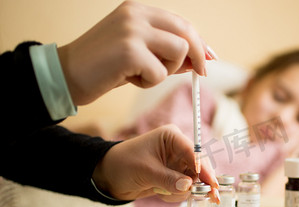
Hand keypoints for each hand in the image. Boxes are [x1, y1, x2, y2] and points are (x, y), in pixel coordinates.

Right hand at [57, 0, 215, 105]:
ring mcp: (132, 30)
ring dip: (167, 70)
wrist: (67, 75)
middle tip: (201, 73)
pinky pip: (160, 72)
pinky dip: (149, 82)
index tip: (209, 58)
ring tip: (143, 74)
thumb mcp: (138, 53)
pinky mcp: (129, 50)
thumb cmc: (104, 66)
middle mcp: (136, 14)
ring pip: (178, 50)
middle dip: (198, 55)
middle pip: (186, 32)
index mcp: (138, 10)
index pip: (180, 23)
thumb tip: (198, 60)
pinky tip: (129, 79)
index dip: (199, 42)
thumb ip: (165, 51)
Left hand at [92, 124, 218, 202]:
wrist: (109, 176)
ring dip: (183, 190)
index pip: (193, 152)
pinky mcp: (174, 176)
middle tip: (213, 197)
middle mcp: (178, 148)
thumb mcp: (146, 171)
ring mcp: (177, 163)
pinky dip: (176, 194)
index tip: (211, 183)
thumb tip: (188, 185)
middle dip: (202, 182)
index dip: (203, 169)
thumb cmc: (123, 164)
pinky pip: (185, 188)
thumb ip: (168, 179)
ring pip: (194, 180)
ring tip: (164, 193)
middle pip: (200, 166)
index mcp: (172, 137)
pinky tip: (161, 193)